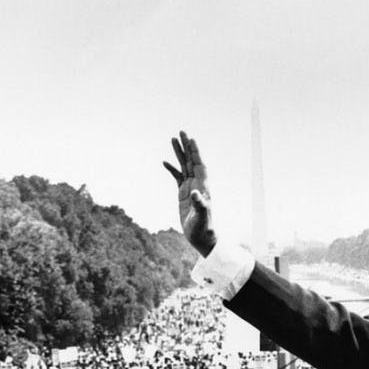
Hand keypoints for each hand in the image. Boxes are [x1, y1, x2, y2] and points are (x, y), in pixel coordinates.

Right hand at [163, 131, 216, 255]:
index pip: (199, 164)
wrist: (201, 237)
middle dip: (186, 146)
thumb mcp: (201, 216)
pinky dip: (172, 169)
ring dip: (179, 153)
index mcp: (203, 186)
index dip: (195, 152)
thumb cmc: (203, 228)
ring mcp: (190, 188)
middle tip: (181, 132)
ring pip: (184, 166)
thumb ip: (200, 204)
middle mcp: (197, 184)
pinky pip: (177, 177)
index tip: (191, 139)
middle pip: (191, 161)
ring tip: (173, 139)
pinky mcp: (183, 194)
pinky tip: (164, 162)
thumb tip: (195, 193)